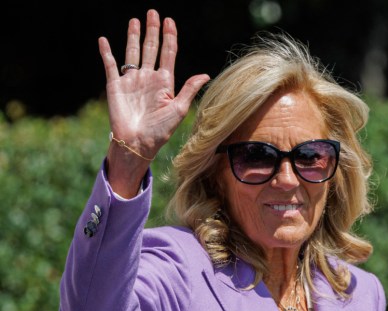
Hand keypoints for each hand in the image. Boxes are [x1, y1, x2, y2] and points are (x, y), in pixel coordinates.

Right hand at [99, 9, 210, 196]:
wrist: (137, 143)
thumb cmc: (160, 131)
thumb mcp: (178, 110)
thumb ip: (189, 89)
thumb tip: (205, 74)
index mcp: (165, 82)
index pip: (168, 54)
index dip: (169, 37)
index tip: (170, 21)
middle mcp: (148, 78)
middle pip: (151, 48)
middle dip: (153, 30)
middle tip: (153, 12)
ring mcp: (131, 80)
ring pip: (133, 52)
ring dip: (134, 36)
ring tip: (135, 20)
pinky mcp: (115, 85)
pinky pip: (110, 65)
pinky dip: (106, 52)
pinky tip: (104, 40)